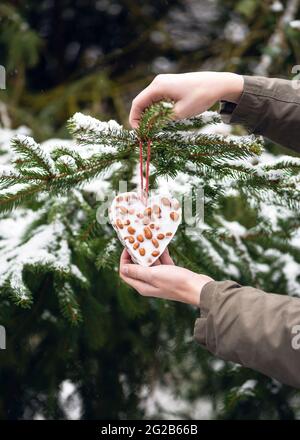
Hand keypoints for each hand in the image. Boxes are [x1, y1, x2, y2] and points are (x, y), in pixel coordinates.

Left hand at [119, 248, 213, 306]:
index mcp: (143, 286)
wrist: (198, 288)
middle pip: (137, 267)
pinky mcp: (171, 274)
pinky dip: (162, 254)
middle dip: (137, 254)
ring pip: (151, 263)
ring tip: (150, 239)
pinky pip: (163, 262)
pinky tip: (163, 245)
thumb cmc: (176, 282)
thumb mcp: (154, 275)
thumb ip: (138, 271)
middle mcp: (149, 283)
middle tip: (139, 240)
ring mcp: (160, 279)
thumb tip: (122, 268)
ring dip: (150, 252)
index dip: (124, 260)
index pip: (126, 273)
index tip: (128, 247)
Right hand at [129, 71, 243, 127]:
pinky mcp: (170, 85)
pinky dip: (155, 109)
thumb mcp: (179, 113)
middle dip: (140, 118)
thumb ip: (161, 120)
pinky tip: (160, 120)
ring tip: (152, 129)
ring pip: (149, 101)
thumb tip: (148, 128)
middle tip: (145, 134)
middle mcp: (158, 82)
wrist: (217, 84)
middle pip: (141, 102)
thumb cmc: (200, 97)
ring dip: (148, 115)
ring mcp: (164, 82)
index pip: (137, 103)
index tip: (139, 133)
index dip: (134, 119)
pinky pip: (157, 98)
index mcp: (158, 87)